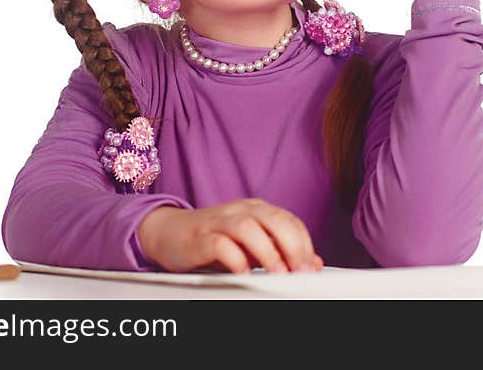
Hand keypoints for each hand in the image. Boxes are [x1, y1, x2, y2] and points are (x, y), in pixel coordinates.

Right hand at [137, 198, 324, 273]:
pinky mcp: (200, 237)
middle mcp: (240, 211)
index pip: (289, 221)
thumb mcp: (251, 244)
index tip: (311, 267)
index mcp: (257, 209)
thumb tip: (313, 263)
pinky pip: (220, 243)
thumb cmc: (213, 238)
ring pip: (248, 228)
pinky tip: (244, 273)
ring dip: (267, 251)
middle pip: (273, 219)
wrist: (168, 232)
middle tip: (300, 270)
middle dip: (292, 245)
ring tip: (277, 273)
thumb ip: (279, 250)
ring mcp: (219, 222)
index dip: (304, 243)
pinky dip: (235, 258)